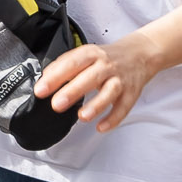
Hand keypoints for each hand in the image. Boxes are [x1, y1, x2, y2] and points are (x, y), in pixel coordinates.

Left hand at [36, 29, 160, 131]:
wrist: (140, 54)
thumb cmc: (107, 58)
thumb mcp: (85, 54)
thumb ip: (64, 65)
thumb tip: (44, 78)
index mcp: (91, 54)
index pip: (71, 64)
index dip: (55, 77)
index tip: (41, 90)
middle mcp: (106, 66)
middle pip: (90, 78)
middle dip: (73, 91)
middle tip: (57, 104)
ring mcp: (120, 80)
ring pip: (110, 92)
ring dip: (96, 105)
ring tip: (82, 116)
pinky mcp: (131, 93)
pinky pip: (124, 107)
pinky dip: (113, 119)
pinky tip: (101, 127)